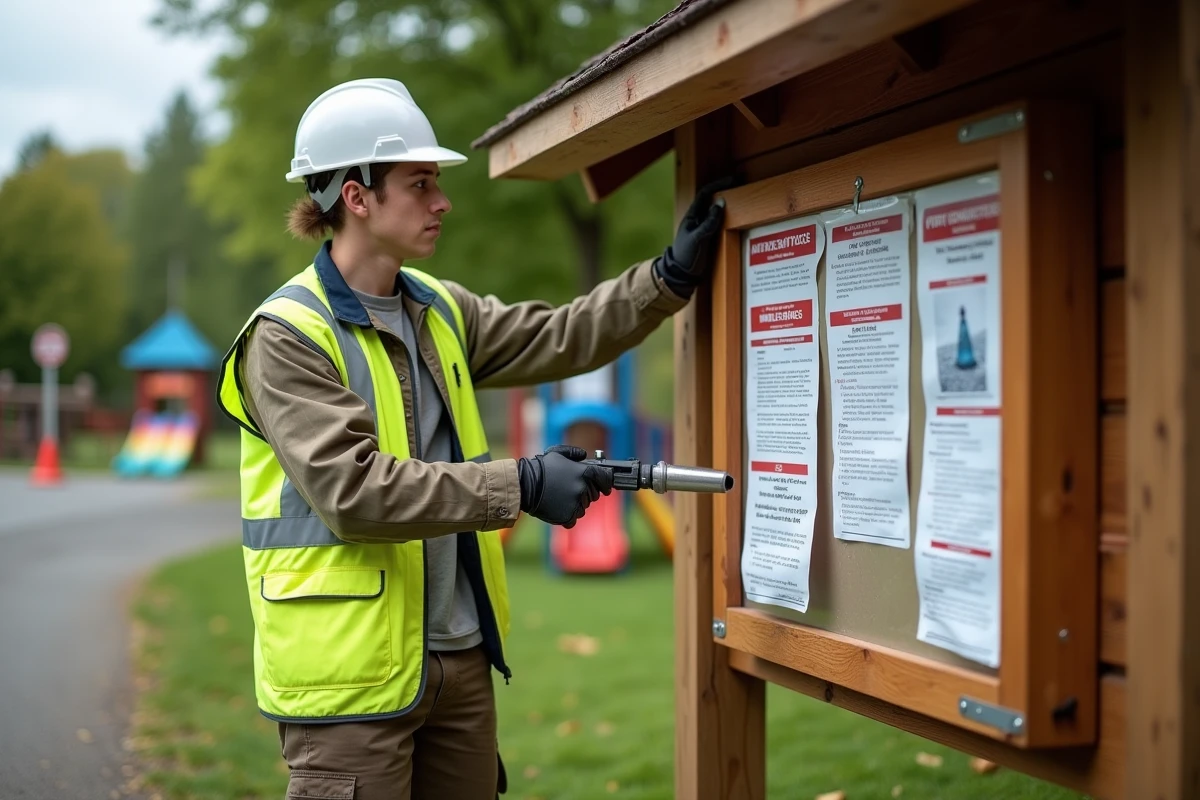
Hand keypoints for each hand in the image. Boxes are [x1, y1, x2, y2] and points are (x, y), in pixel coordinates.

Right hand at [517, 445, 613, 527]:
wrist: (526, 485)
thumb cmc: (541, 467)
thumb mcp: (558, 453)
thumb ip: (574, 452)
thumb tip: (584, 455)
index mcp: (585, 472)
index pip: (606, 479)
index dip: (605, 482)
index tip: (605, 487)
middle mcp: (584, 488)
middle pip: (595, 494)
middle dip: (586, 492)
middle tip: (569, 488)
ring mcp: (577, 503)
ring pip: (583, 507)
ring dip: (576, 503)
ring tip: (560, 496)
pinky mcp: (568, 516)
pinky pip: (573, 518)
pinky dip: (567, 515)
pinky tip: (557, 506)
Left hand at [654, 175, 739, 297]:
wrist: (682, 276)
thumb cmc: (685, 255)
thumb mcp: (698, 238)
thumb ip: (709, 222)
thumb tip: (721, 203)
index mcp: (692, 216)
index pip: (705, 194)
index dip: (718, 185)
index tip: (732, 180)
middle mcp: (699, 219)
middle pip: (714, 201)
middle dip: (727, 192)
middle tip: (743, 186)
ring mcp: (705, 228)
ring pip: (719, 213)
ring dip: (731, 206)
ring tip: (745, 200)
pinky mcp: (711, 238)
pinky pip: (722, 225)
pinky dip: (730, 220)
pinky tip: (741, 219)